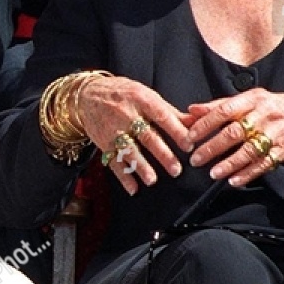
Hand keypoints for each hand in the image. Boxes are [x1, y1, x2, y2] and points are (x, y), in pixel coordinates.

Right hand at [76, 75, 189, 194]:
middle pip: (146, 136)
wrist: (87, 96)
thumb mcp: (145, 95)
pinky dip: (122, 176)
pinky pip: (113, 161)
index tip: (189, 145)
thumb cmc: (123, 94)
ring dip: (140, 166)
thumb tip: (196, 121)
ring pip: (128, 150)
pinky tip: (133, 188)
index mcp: (141, 100)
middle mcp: (126, 115)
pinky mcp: (103, 143)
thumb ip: (169, 111)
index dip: (176, 131)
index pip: (162, 116)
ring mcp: (113, 130)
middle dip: (162, 154)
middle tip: (176, 169)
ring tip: (153, 180)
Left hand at [186, 90, 283, 185]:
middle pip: (233, 132)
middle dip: (212, 147)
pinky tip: (234, 181)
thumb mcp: (251, 100)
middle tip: (195, 159)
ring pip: (248, 151)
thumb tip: (190, 110)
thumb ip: (220, 105)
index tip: (189, 137)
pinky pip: (263, 164)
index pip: (224, 110)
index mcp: (253, 100)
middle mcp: (264, 115)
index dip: (205, 124)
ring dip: (229, 164)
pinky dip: (248, 174)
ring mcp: (275, 133)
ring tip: (213, 173)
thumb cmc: (276, 108)